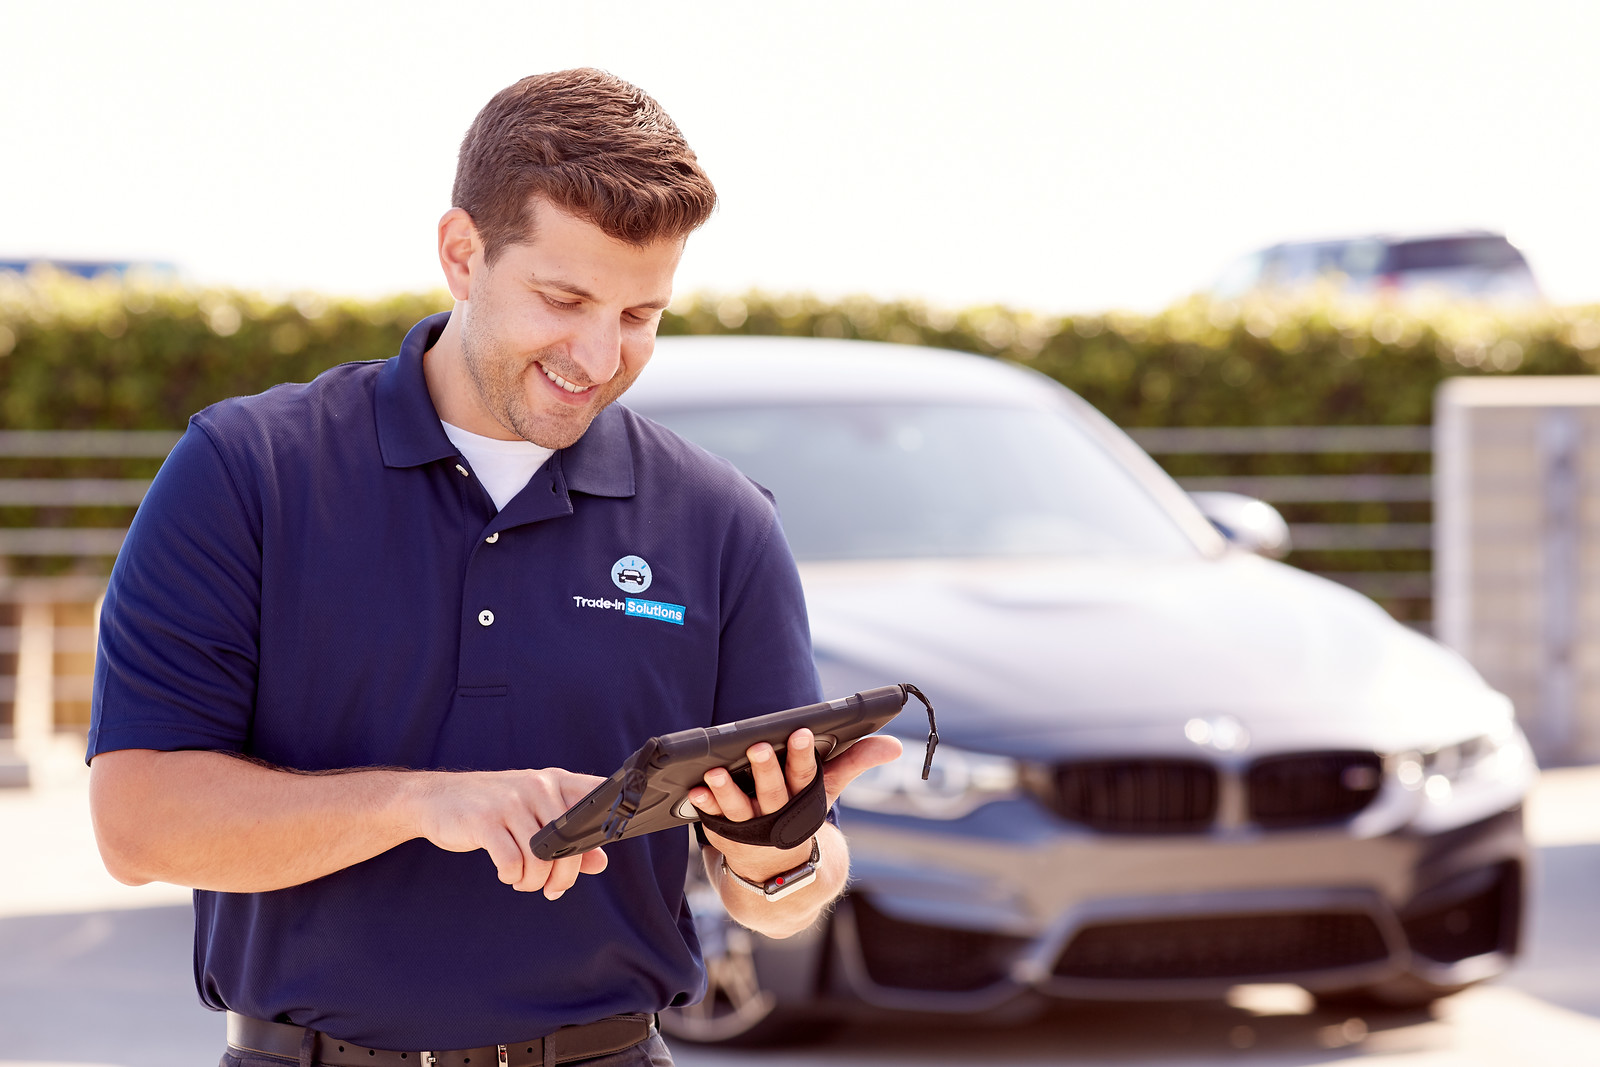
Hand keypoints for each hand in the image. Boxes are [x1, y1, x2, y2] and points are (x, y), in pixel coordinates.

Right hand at [408, 767, 608, 898]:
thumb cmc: (494, 808)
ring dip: (534, 881)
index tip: (603, 849)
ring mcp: (511, 802)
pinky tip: (507, 874)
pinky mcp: (485, 820)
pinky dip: (512, 877)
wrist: (437, 798)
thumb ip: (570, 836)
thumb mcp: (534, 813)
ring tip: (523, 881)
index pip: (599, 794)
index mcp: (557, 781)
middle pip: (570, 842)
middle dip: (563, 877)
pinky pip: (512, 862)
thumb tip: (601, 862)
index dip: (611, 821)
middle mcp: (538, 786)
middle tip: (551, 889)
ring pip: (541, 858)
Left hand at [686, 728, 902, 881]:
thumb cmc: (801, 817)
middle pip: (773, 791)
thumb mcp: (828, 791)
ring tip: (715, 772)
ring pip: (739, 809)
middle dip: (767, 770)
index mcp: (805, 801)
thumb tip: (895, 746)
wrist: (782, 879)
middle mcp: (780, 816)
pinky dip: (704, 807)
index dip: (806, 754)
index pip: (808, 775)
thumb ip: (855, 762)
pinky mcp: (727, 836)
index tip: (803, 732)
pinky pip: (713, 822)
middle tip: (759, 747)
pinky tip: (693, 791)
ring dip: (726, 791)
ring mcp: (752, 829)